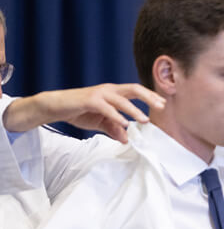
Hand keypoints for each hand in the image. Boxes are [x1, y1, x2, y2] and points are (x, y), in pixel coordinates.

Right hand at [2, 83, 165, 143]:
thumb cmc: (79, 111)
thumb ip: (114, 129)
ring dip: (134, 110)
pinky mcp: (89, 100)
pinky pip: (106, 108)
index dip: (150, 96)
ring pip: (121, 99)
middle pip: (133, 89)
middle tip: (161, 106)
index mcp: (114, 92)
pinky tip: (125, 124)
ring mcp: (99, 94)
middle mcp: (109, 90)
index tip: (164, 104)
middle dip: (149, 97)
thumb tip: (127, 139)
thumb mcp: (100, 123)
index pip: (136, 91)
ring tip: (145, 120)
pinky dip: (116, 116)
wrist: (55, 107)